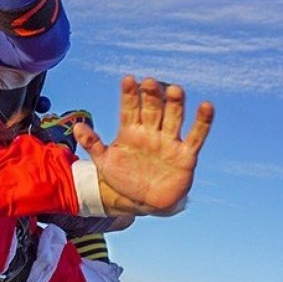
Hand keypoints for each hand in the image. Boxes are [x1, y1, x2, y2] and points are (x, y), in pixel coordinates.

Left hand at [75, 76, 213, 215]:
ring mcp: (168, 142)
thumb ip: (92, 144)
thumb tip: (76, 126)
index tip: (128, 79)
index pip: (130, 109)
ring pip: (173, 119)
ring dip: (175, 105)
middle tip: (150, 82)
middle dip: (151, 97)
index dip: (129, 95)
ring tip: (175, 90)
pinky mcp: (185, 155)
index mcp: (131, 131)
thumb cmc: (123, 178)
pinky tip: (206, 106)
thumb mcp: (104, 162)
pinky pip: (196, 136)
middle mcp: (151, 132)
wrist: (144, 202)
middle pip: (152, 110)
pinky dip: (202, 123)